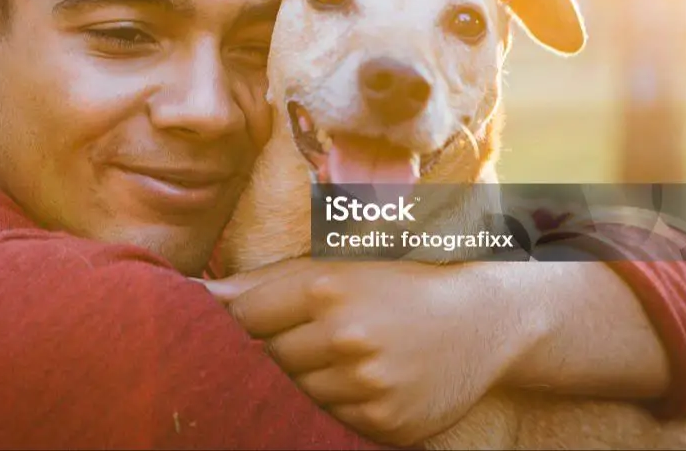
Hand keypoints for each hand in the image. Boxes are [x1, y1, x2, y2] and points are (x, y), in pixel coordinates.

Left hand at [200, 257, 544, 446]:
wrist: (486, 317)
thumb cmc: (400, 279)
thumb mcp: (339, 262)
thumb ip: (266, 281)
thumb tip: (199, 294)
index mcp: (329, 287)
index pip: (245, 317)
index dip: (239, 320)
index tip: (241, 319)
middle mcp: (347, 337)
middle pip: (266, 358)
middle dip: (274, 348)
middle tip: (310, 332)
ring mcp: (367, 385)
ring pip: (294, 393)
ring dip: (304, 377)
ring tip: (341, 352)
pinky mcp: (385, 422)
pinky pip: (330, 418)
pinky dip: (336, 401)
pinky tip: (362, 377)